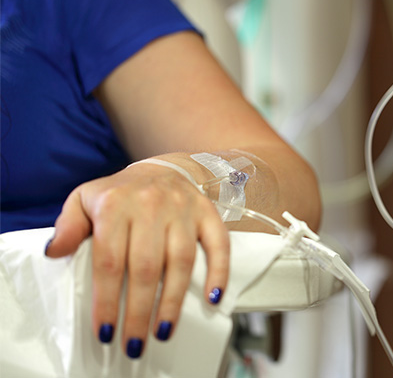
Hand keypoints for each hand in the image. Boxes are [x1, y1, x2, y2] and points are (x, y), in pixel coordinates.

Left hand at [45, 162, 229, 357]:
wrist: (162, 169)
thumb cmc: (121, 194)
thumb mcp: (85, 200)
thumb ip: (68, 226)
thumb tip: (55, 252)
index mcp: (116, 204)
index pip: (109, 260)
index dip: (107, 299)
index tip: (106, 329)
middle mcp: (151, 204)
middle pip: (145, 267)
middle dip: (139, 311)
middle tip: (134, 342)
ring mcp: (183, 209)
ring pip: (180, 261)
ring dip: (172, 301)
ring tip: (163, 330)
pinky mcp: (207, 213)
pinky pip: (218, 244)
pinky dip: (219, 272)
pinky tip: (212, 297)